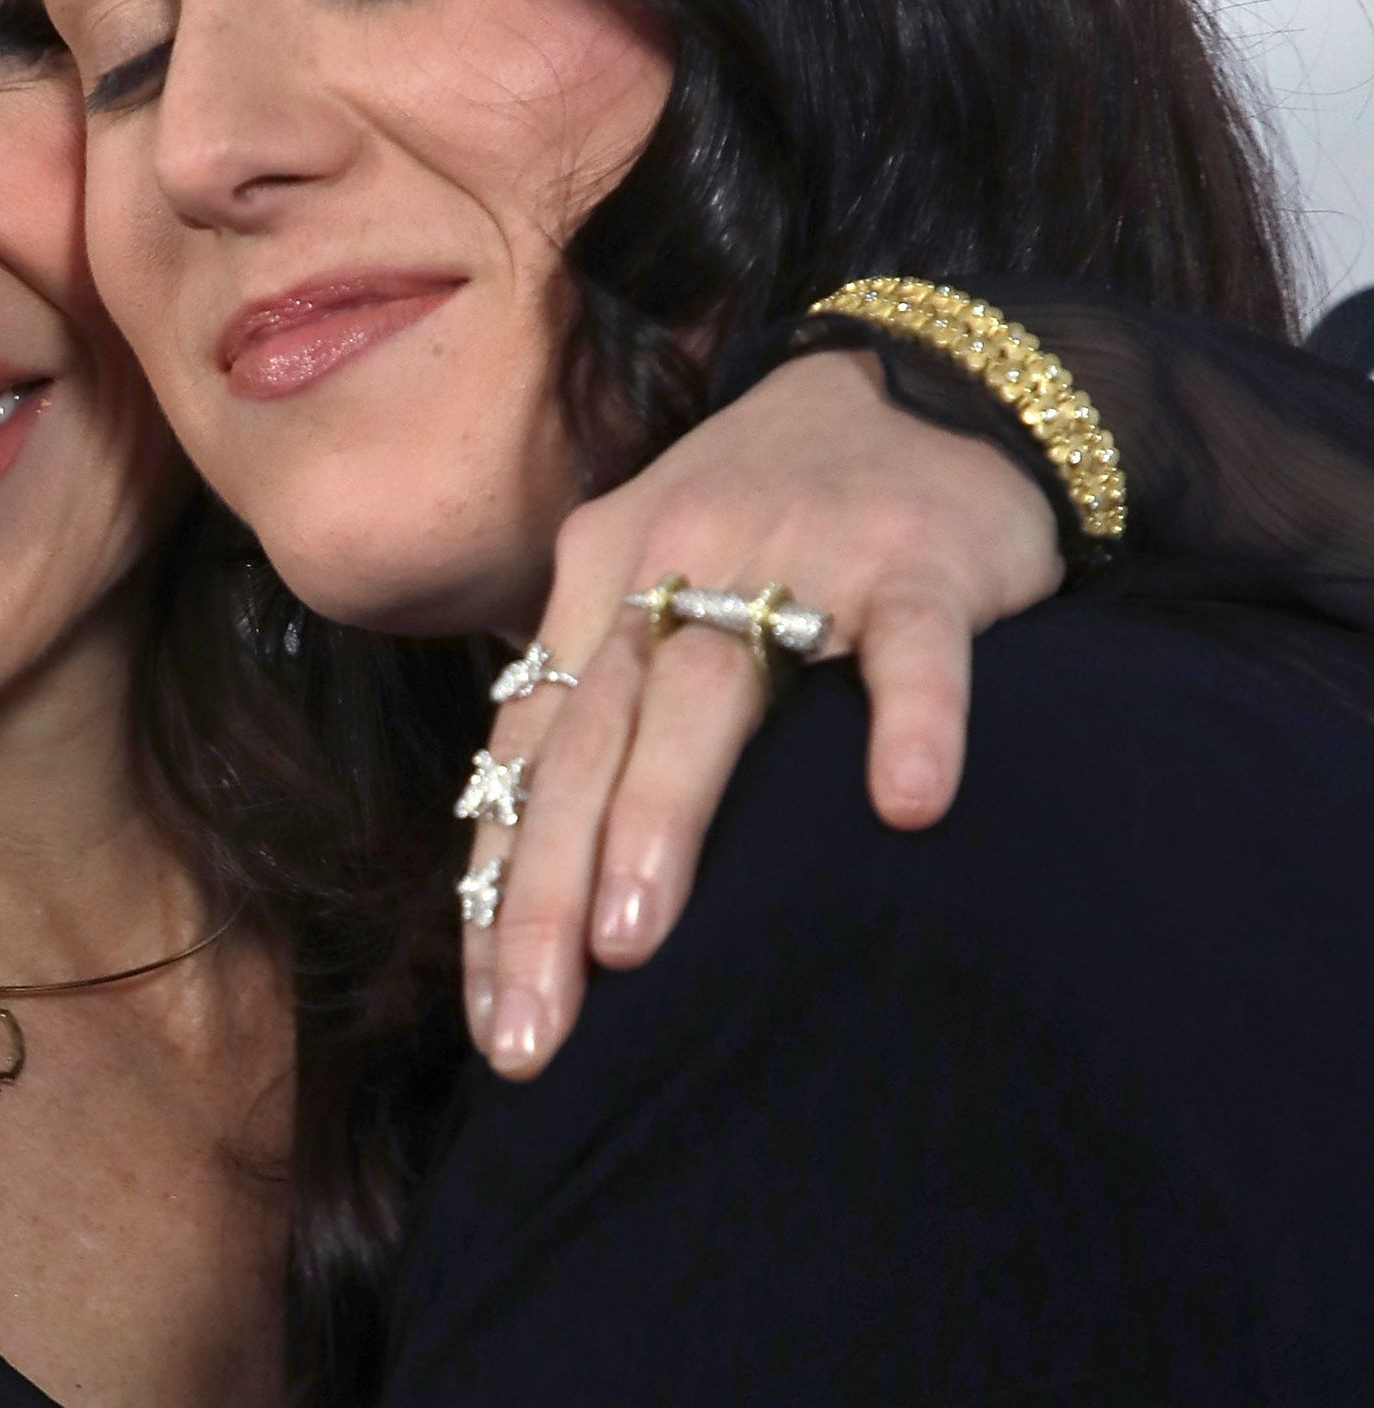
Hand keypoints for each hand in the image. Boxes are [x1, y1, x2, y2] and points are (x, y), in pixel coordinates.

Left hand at [463, 350, 1060, 1074]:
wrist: (916, 378)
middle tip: (533, 1029)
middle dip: (545, 893)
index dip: (497, 887)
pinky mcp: (920, 557)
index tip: (488, 1019)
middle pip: (590, 743)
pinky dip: (909, 720)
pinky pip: (911, 646)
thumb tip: (536, 881)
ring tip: (633, 944)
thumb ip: (603, 709)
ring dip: (664, 817)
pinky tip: (906, 809)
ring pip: (710, 692)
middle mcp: (674, 565)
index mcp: (597, 585)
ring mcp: (797, 556)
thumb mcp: (653, 588)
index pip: (525, 755)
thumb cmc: (770, 524)